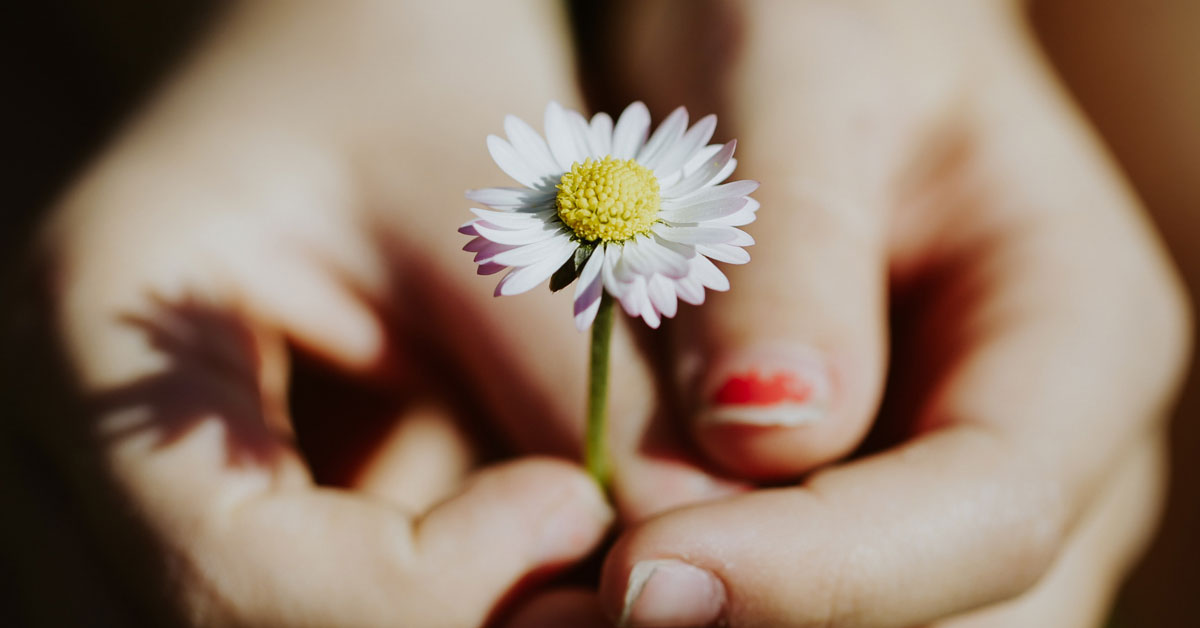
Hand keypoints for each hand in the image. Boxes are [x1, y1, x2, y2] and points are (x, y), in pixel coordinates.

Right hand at [6, 2, 618, 624]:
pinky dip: (483, 568)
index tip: (573, 504)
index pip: (237, 575)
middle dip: (468, 614)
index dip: (424, 591)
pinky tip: (558, 498)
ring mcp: (196, 472)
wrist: (364, 36)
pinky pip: (376, 576)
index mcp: (108, 340)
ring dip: (485, 598)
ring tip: (594, 510)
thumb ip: (582, 380)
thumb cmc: (406, 58)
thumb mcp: (494, 198)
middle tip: (612, 553)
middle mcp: (117, 441)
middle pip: (281, 625)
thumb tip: (693, 531)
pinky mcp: (280, 485)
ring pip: (335, 616)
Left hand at [587, 2, 1189, 625]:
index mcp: (1081, 332)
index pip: (992, 510)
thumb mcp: (798, 83)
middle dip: (773, 624)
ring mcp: (963, 498)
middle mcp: (1052, 446)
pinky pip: (811, 605)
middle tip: (578, 603)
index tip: (643, 575)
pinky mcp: (874, 521)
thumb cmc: (812, 27)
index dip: (826, 574)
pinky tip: (601, 569)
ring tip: (573, 596)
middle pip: (953, 615)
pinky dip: (716, 609)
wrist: (804, 50)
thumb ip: (789, 251)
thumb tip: (766, 441)